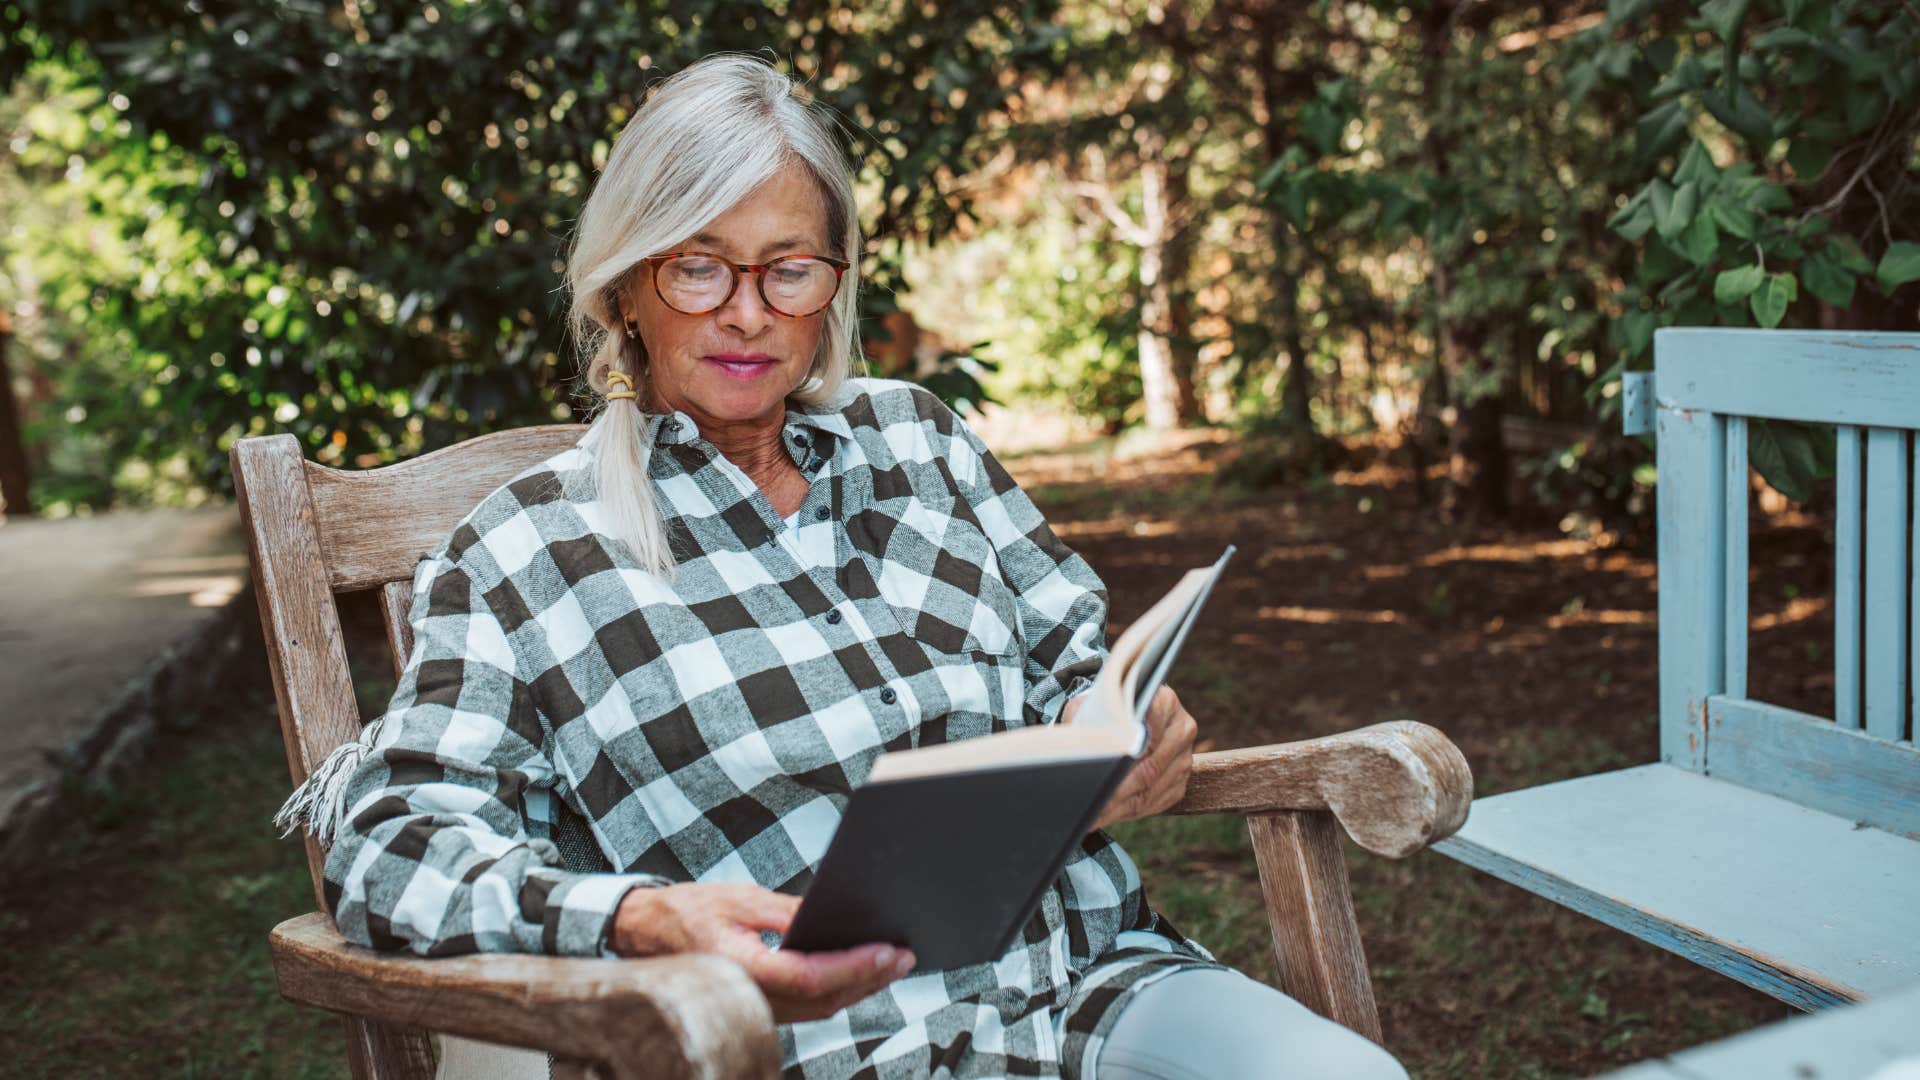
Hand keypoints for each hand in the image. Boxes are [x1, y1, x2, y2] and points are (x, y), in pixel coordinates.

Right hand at [609, 882, 914, 1022]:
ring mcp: (756, 1008)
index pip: (810, 977)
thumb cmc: (686, 911)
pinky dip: (838, 991)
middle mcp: (750, 996)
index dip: (853, 966)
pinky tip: (860, 972)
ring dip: (860, 987)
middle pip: (824, 999)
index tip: (887, 949)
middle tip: (905, 954)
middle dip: (870, 977)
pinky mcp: (761, 1007)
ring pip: (820, 1008)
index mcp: (742, 967)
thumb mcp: (739, 899)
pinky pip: (808, 1006)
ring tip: (893, 962)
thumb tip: (831, 915)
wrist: (645, 934)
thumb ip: (787, 913)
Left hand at [1072, 685, 1196, 830]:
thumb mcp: (1094, 708)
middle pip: (1150, 767)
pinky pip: (1157, 802)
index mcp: (1164, 702)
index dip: (1124, 755)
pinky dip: (1130, 811)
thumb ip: (1094, 725)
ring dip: (1121, 806)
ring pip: (1152, 789)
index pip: (1147, 732)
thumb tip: (1088, 755)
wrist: (1124, 719)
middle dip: (1118, 789)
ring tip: (1094, 814)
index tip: (1104, 771)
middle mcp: (1181, 729)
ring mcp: (1185, 757)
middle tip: (1092, 802)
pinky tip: (1108, 813)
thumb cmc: (1106, 711)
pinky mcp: (1181, 780)